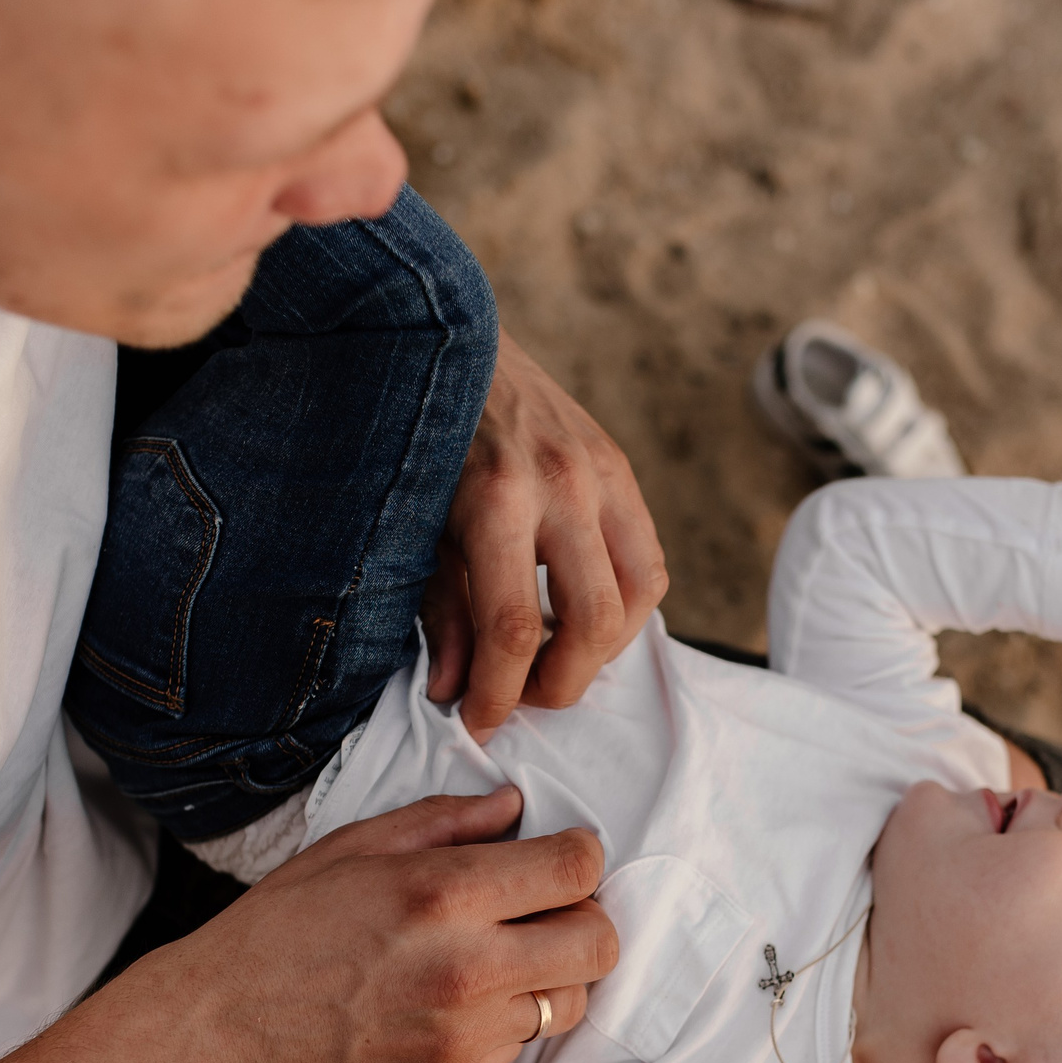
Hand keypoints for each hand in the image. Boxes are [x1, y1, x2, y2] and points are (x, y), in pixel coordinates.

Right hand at [123, 788, 611, 1062]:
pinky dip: (505, 1023)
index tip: (564, 857)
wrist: (222, 1030)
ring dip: (550, 975)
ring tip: (498, 960)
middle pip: (598, 942)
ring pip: (570, 1000)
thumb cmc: (282, 927)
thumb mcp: (356, 847)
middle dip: (585, 918)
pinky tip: (455, 1006)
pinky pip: (521, 1047)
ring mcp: (463, 1034)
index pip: (577, 869)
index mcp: (444, 893)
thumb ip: (447, 821)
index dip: (580, 855)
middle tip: (548, 912)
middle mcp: (466, 967)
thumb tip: (515, 806)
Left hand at [423, 331, 669, 738]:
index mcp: (496, 498)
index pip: (516, 627)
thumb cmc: (419, 439)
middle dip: (557, 684)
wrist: (450, 338)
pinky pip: (648, 562)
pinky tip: (580, 617)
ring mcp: (602, 473)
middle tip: (521, 698)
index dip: (500, 693)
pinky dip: (623, 608)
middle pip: (592, 623)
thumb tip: (452, 692)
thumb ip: (440, 611)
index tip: (479, 724)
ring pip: (637, 597)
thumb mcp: (413, 527)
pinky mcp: (621, 468)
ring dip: (600, 652)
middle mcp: (562, 485)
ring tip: (552, 661)